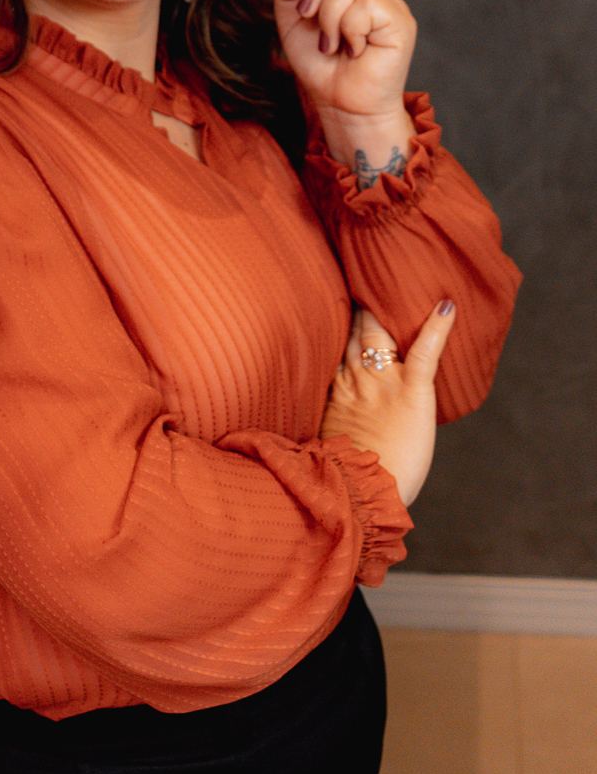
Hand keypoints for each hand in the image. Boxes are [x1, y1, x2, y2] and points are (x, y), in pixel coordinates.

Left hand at [274, 0, 416, 123]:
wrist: (338, 103)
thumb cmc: (319, 63)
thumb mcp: (292, 19)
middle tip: (307, 14)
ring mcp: (392, 4)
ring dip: (330, 15)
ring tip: (331, 42)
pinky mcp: (401, 22)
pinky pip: (367, 5)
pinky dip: (349, 28)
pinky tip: (352, 48)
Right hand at [319, 301, 455, 506]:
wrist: (360, 494)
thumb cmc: (343, 478)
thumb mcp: (325, 440)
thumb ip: (330, 419)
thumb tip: (329, 422)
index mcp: (335, 389)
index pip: (336, 344)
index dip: (340, 322)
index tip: (341, 301)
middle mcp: (357, 377)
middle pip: (358, 330)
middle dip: (363, 305)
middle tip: (370, 279)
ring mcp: (384, 382)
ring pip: (382, 332)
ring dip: (389, 307)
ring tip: (400, 281)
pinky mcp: (412, 391)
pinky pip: (425, 352)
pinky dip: (437, 328)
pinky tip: (447, 306)